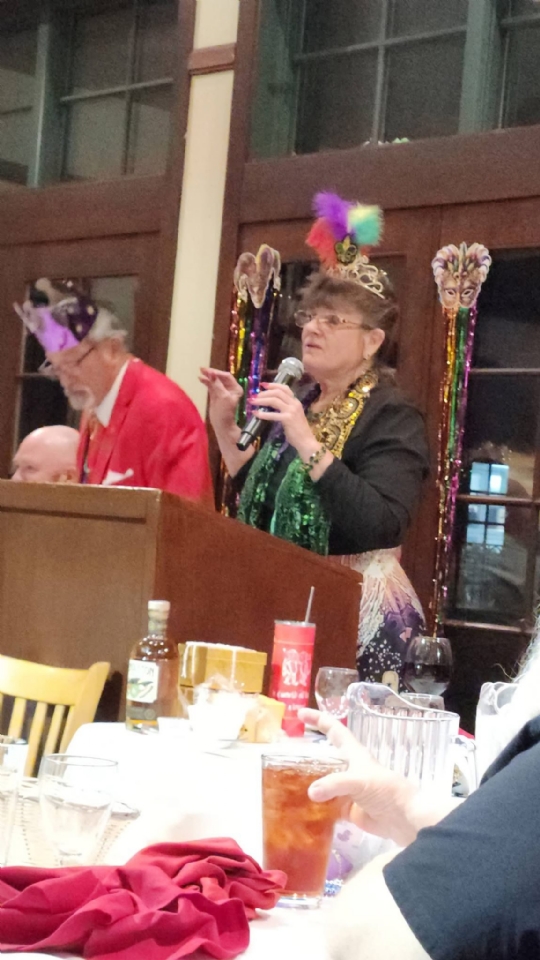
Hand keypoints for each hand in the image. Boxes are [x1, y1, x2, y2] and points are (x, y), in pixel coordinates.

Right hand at [199, 367, 242, 433]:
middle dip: (212, 373)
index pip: (227, 376)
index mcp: (236, 388)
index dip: (218, 373)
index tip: (209, 371)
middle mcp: (230, 388)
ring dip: (208, 376)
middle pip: (220, 377)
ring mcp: (222, 391)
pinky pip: (211, 385)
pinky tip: (201, 379)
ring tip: (200, 372)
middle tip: (202, 369)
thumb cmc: (225, 412)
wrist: (221, 425)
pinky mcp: (215, 394)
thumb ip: (217, 384)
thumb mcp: (222, 397)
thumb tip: (211, 373)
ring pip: (215, 381)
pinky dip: (206, 382)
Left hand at [251, 383, 314, 453]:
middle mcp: (294, 403)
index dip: (273, 385)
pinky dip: (263, 414)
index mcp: (296, 402)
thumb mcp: (292, 416)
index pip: (285, 388)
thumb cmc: (298, 431)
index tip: (263, 385)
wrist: (306, 441)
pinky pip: (273, 414)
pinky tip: (256, 414)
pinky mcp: (288, 419)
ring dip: (261, 400)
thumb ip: (284, 409)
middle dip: (264, 393)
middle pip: (277, 392)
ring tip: (252, 402)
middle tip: (254, 396)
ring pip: (274, 400)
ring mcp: (292, 411)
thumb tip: (269, 405)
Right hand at [299, 709, 446, 847]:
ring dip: (308, 783)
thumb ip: (334, 784)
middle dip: (306, 755)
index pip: (333, 729)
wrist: (404, 817)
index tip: (300, 713)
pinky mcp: (347, 809)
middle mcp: (348, 768)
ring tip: (285, 784)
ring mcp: (347, 789)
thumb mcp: (359, 779)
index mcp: (353, 753)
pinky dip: (315, 806)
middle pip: (323, 757)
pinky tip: (300, 808)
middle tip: (284, 757)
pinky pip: (326, 805)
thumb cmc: (385, 789)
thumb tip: (311, 792)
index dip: (318, 719)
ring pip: (322, 782)